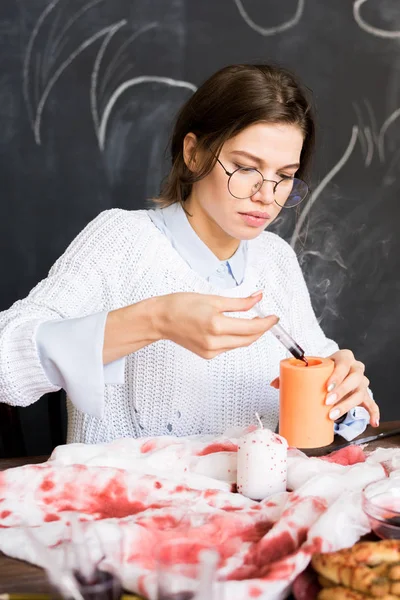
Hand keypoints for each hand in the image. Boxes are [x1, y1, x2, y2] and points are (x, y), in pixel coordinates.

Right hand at [155, 291, 277, 358]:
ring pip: (239, 344)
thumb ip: (239, 302)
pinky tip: (231, 329)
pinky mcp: (207, 355)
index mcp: (216, 324)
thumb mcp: (214, 299)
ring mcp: (210, 351)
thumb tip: (258, 298)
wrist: (161, 319)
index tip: (274, 317)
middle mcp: (214, 341)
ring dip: (248, 334)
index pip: (251, 327)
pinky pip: (228, 348)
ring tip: (251, 322)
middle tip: (266, 319)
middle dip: (260, 330)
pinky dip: (235, 339)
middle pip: (248, 339)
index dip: (266, 323)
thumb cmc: (181, 305)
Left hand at [270, 349, 379, 426]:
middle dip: (341, 391)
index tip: (327, 386)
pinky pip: (372, 405)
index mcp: (344, 358)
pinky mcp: (365, 396)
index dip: (338, 374)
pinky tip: (371, 422)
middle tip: (327, 401)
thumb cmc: (323, 371)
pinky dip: (373, 413)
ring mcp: (362, 383)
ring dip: (347, 405)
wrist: (335, 373)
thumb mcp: (311, 369)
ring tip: (333, 415)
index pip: (344, 363)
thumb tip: (274, 383)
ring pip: (360, 393)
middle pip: (355, 379)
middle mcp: (356, 369)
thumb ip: (293, 374)